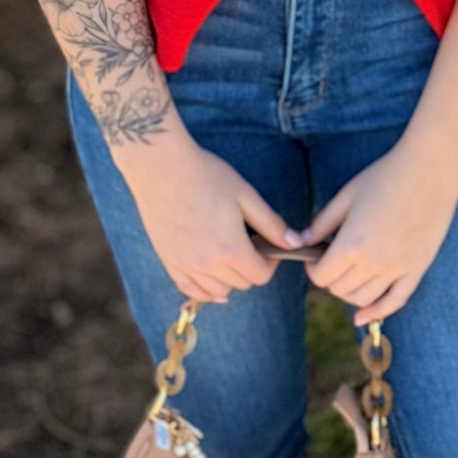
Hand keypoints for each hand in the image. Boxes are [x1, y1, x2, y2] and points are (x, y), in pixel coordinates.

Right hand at [123, 134, 292, 304]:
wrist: (160, 166)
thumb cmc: (206, 175)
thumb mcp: (245, 195)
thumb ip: (271, 224)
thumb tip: (296, 243)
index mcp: (230, 249)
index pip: (260, 276)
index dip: (271, 263)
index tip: (268, 245)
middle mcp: (206, 264)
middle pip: (241, 284)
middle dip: (251, 268)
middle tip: (249, 244)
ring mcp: (184, 265)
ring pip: (218, 291)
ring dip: (230, 279)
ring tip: (229, 255)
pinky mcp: (168, 261)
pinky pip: (190, 290)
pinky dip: (205, 289)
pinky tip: (212, 279)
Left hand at [298, 139, 457, 326]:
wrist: (430, 171)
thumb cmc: (385, 177)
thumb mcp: (346, 196)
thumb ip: (321, 224)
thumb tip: (299, 242)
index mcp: (351, 245)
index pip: (321, 276)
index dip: (313, 269)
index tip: (316, 257)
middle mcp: (373, 263)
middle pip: (339, 290)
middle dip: (330, 278)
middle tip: (333, 262)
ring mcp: (397, 269)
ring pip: (363, 299)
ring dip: (350, 292)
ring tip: (349, 275)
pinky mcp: (417, 269)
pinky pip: (395, 302)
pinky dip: (377, 312)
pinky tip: (363, 317)